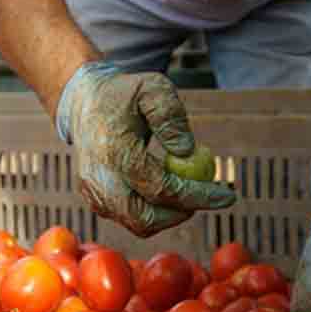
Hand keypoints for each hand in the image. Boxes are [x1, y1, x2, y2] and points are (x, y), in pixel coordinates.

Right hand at [55, 61, 236, 236]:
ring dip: (169, 212)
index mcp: (113, 150)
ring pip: (138, 223)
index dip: (196, 195)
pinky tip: (167, 184)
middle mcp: (98, 178)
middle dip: (182, 212)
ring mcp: (93, 193)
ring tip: (188, 184)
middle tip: (208, 195)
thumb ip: (171, 117)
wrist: (85, 102)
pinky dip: (154, 209)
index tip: (226, 195)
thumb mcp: (153, 88)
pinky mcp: (95, 200)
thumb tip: (188, 152)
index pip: (159, 187)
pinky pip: (129, 218)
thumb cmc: (124, 94)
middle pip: (144, 218)